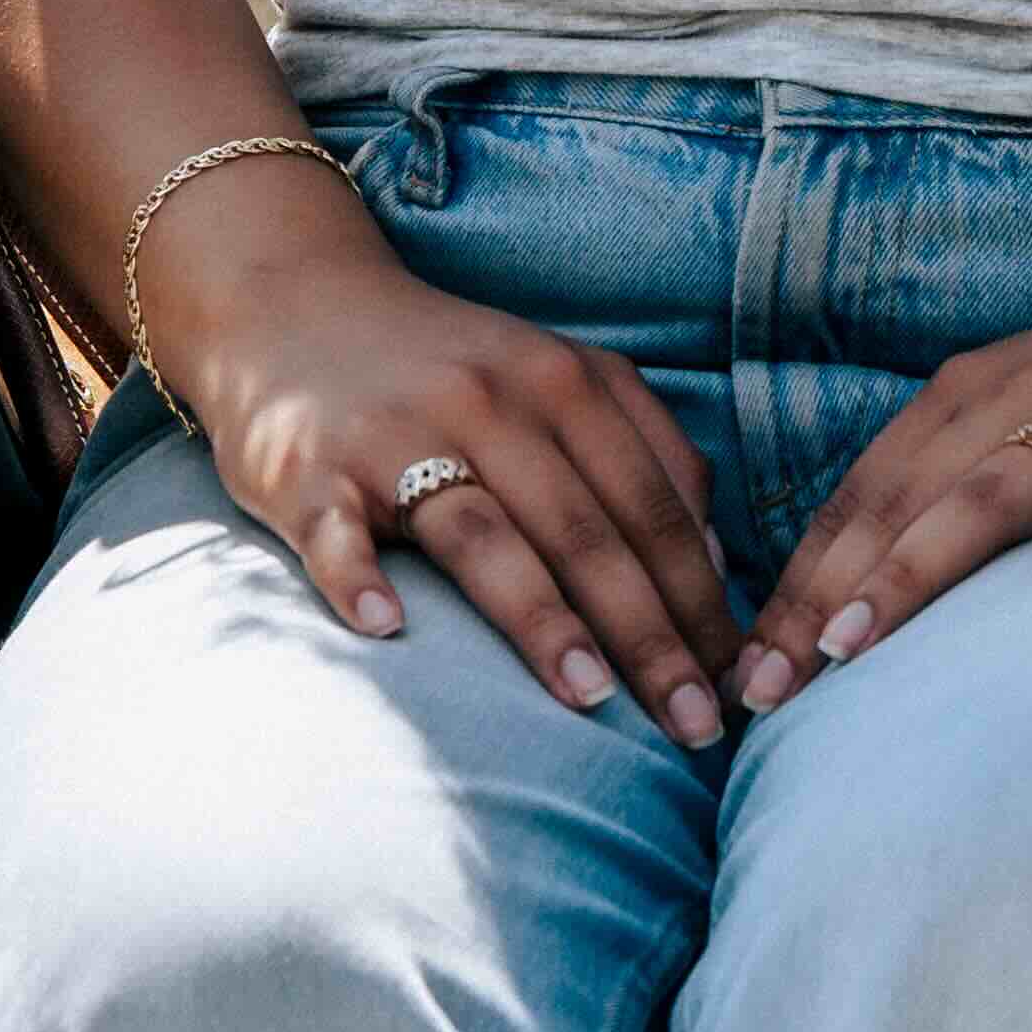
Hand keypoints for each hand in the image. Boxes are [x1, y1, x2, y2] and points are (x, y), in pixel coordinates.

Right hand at [160, 187, 743, 747]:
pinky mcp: (310, 469)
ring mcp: (397, 435)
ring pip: (484, 534)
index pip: (653, 505)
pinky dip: (358, 576)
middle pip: (586, 531)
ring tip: (591, 699)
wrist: (293, 306)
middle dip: (651, 635)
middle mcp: (489, 401)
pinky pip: (337, 531)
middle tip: (696, 725)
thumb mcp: (558, 378)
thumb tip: (712, 563)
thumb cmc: (449, 370)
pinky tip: (386, 628)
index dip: (702, 598)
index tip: (738, 681)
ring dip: (542, 620)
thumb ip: (643, 448)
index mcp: (562, 382)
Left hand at [732, 229, 1031, 709]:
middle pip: (898, 504)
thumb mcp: (1029, 412)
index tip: (740, 668)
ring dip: (911, 570)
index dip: (793, 582)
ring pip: (988, 496)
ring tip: (849, 647)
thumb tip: (864, 585)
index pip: (859, 499)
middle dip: (818, 599)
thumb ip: (956, 480)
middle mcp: (1017, 400)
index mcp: (967, 396)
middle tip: (761, 691)